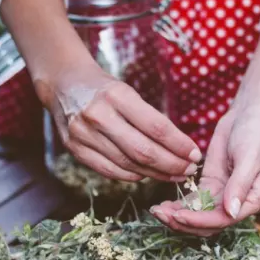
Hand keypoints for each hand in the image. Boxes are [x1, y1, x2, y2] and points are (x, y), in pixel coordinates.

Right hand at [36, 58, 201, 181]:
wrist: (64, 84)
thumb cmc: (103, 88)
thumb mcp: (127, 91)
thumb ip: (149, 118)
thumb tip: (180, 147)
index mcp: (116, 95)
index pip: (156, 127)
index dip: (179, 145)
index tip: (195, 154)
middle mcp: (98, 115)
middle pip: (142, 151)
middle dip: (171, 164)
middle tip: (188, 171)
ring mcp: (83, 134)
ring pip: (127, 164)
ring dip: (155, 174)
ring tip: (172, 175)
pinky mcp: (74, 149)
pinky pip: (109, 170)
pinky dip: (131, 175)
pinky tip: (146, 175)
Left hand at [151, 110, 259, 235]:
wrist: (249, 115)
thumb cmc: (256, 134)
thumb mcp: (250, 158)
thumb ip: (240, 185)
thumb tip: (231, 212)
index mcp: (253, 201)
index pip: (224, 220)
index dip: (200, 220)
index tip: (179, 216)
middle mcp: (237, 204)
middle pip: (208, 223)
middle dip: (184, 222)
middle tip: (160, 214)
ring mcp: (222, 195)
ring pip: (198, 215)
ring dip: (178, 217)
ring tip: (156, 211)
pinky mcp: (210, 185)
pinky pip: (193, 201)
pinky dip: (178, 205)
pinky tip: (162, 206)